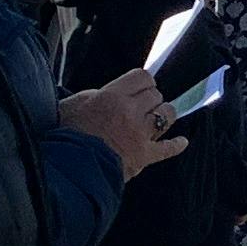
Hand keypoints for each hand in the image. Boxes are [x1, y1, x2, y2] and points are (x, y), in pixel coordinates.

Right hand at [64, 69, 188, 179]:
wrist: (67, 168)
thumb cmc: (64, 136)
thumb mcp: (73, 104)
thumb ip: (95, 94)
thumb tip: (108, 92)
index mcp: (113, 96)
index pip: (142, 77)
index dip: (142, 82)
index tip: (138, 88)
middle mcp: (131, 112)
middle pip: (155, 95)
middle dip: (149, 99)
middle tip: (140, 107)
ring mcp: (140, 135)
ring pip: (167, 115)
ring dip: (163, 115)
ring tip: (157, 118)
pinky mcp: (144, 156)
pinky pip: (168, 148)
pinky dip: (176, 145)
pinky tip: (182, 142)